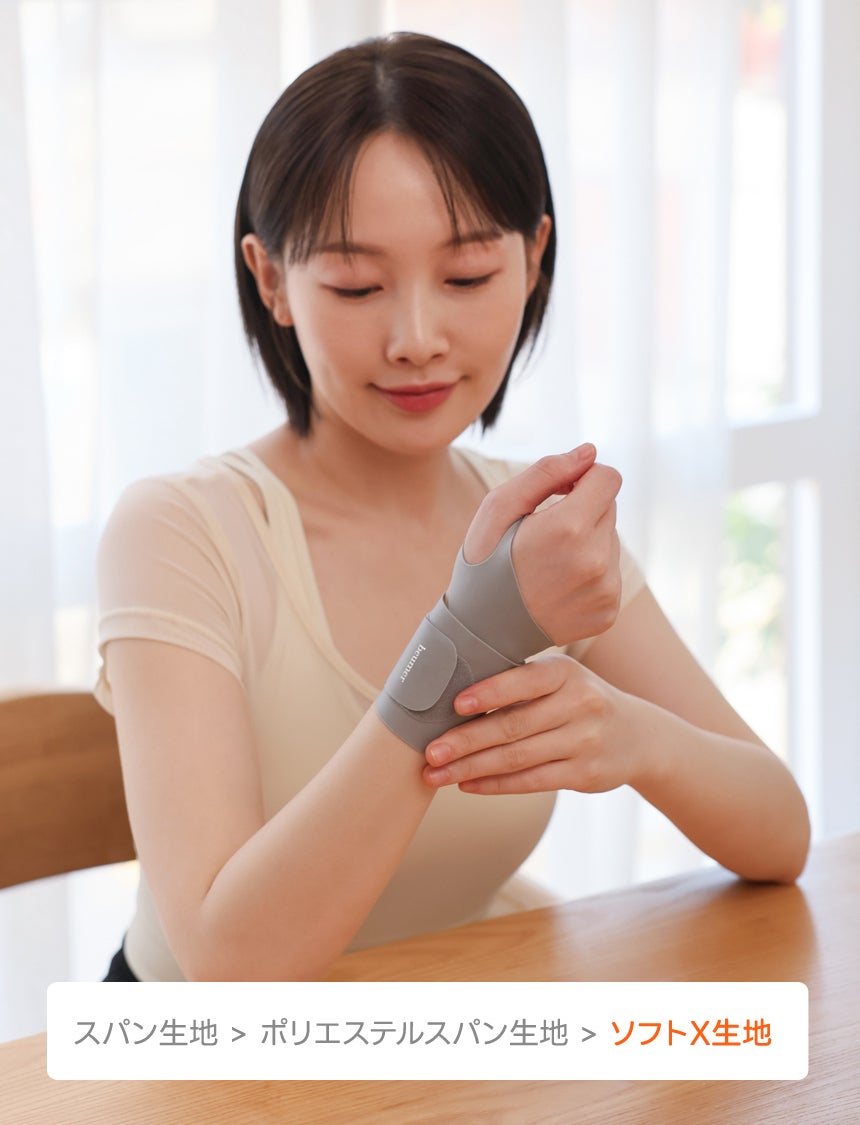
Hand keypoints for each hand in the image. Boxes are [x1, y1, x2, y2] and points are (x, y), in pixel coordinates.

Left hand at [421, 653, 641, 794]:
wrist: (637, 736)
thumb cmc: (578, 701)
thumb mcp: (561, 680)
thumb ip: (519, 685)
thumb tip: (452, 699)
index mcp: (566, 673)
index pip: (524, 681)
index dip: (489, 693)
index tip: (455, 704)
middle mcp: (579, 704)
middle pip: (513, 726)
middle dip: (465, 741)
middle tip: (430, 751)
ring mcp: (584, 741)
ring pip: (517, 758)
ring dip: (471, 768)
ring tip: (436, 774)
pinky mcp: (584, 774)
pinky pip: (531, 782)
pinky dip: (495, 784)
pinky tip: (468, 785)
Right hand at [463, 446, 621, 645]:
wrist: (480, 633)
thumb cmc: (484, 563)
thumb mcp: (498, 507)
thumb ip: (546, 472)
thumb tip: (589, 452)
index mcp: (568, 527)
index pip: (608, 478)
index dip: (582, 478)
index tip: (559, 493)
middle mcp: (595, 560)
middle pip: (609, 508)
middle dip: (582, 510)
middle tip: (545, 533)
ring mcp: (605, 590)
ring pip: (610, 541)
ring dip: (586, 542)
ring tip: (549, 564)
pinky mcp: (608, 612)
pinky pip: (611, 574)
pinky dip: (589, 574)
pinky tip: (558, 586)